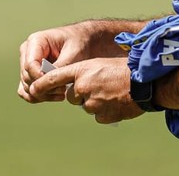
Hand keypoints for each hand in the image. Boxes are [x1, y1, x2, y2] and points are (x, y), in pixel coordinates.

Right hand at [18, 25, 97, 94]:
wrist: (86, 41)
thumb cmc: (80, 42)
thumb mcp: (73, 53)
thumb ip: (59, 67)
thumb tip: (44, 82)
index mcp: (36, 41)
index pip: (30, 65)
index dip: (41, 78)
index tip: (59, 85)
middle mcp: (28, 51)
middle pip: (27, 77)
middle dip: (44, 87)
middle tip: (64, 89)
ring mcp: (28, 63)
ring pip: (26, 86)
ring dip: (43, 94)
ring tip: (63, 93)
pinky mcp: (31, 74)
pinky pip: (27, 91)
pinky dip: (40, 97)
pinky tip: (57, 96)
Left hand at [26, 57, 146, 124]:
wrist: (145, 84)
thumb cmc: (126, 70)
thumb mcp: (103, 63)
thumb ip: (86, 72)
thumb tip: (77, 83)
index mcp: (83, 69)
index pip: (54, 77)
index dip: (42, 84)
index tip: (32, 89)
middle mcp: (83, 86)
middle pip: (73, 95)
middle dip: (82, 93)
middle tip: (101, 86)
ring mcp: (91, 103)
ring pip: (86, 105)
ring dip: (95, 102)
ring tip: (112, 93)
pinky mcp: (100, 116)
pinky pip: (97, 115)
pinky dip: (105, 110)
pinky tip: (116, 102)